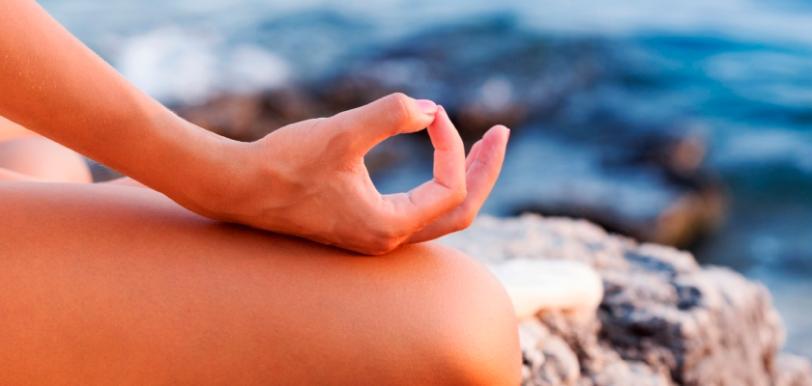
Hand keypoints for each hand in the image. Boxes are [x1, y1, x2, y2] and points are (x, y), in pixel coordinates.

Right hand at [189, 93, 508, 254]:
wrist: (236, 187)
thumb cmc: (284, 162)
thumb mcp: (341, 131)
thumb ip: (389, 114)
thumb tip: (428, 109)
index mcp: (389, 227)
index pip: (450, 187)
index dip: (451, 145)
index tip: (430, 113)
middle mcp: (389, 240)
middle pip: (462, 211)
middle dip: (485, 170)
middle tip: (502, 133)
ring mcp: (378, 237)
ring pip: (443, 214)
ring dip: (467, 178)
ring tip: (484, 144)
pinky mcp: (365, 226)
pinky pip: (421, 211)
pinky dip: (440, 184)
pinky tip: (440, 160)